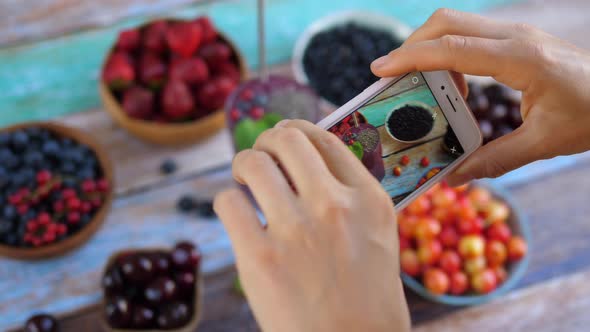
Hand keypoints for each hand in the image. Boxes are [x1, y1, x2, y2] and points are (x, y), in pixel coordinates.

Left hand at [214, 120, 409, 331]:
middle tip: (261, 155)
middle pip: (287, 139)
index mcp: (368, 199)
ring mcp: (296, 230)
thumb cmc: (367, 301)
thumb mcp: (377, 239)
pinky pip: (228, 202)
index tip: (284, 137)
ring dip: (243, 165)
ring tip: (244, 181)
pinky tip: (238, 215)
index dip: (298, 130)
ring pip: (253, 163)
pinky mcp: (260, 257)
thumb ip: (351, 199)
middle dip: (267, 141)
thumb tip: (314, 165)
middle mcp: (334, 206)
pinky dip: (228, 202)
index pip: (326, 139)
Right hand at [371, 8, 589, 184]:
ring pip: (456, 23)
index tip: (380, 70)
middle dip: (411, 45)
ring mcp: (517, 32)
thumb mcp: (546, 143)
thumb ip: (496, 160)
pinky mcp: (517, 37)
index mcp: (520, 59)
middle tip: (391, 76)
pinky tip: (456, 85)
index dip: (411, 58)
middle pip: (447, 22)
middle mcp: (516, 36)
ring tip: (421, 86)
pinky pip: (471, 34)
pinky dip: (449, 52)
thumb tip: (453, 177)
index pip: (452, 49)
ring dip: (429, 47)